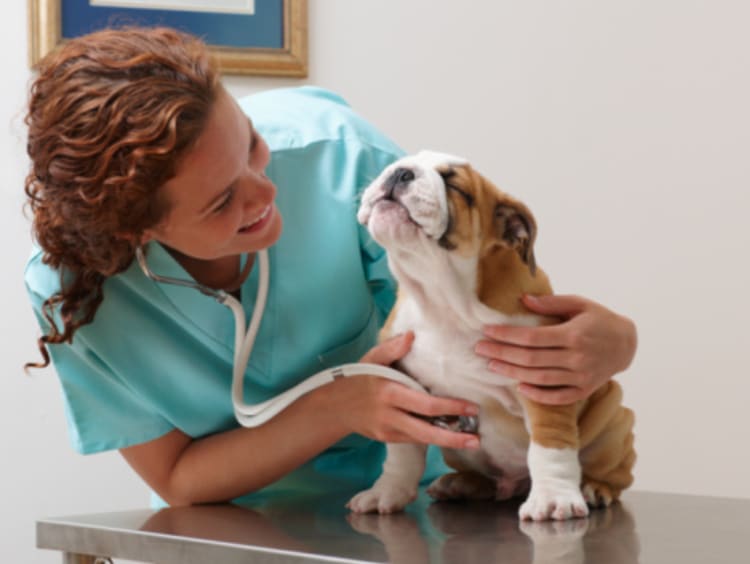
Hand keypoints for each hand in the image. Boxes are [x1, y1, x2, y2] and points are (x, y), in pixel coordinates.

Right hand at [332, 332, 479, 449]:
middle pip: (426, 431)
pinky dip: (430, 437)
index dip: (450, 408)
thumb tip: (412, 335)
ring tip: (470, 441)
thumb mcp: (372, 358)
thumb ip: (392, 348)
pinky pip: (412, 439)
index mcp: (390, 393)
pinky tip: (448, 435)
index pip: (425, 405)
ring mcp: (388, 430)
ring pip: (421, 439)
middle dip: (453, 438)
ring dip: (446, 442)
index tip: (471, 407)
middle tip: (476, 439)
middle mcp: (390, 415)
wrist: (335, 406)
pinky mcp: (387, 439)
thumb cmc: (359, 377)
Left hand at [475, 295, 636, 404]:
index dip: (506, 335)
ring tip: (492, 366)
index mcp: (573, 335)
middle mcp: (576, 358)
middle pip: (530, 359)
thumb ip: (551, 303)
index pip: (531, 337)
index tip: (487, 331)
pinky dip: (538, 394)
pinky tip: (519, 387)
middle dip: (501, 354)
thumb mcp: (580, 304)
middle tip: (479, 350)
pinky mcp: (584, 390)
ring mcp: (581, 376)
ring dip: (512, 373)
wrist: (627, 344)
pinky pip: (557, 396)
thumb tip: (523, 300)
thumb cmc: (600, 319)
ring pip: (540, 378)